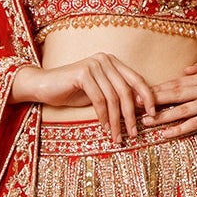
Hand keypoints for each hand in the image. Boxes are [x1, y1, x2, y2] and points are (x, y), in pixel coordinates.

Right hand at [32, 54, 158, 139]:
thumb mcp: (99, 93)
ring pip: (113, 98)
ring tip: (117, 137)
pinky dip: (103, 117)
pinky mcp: (83, 73)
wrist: (43, 86)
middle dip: (131, 115)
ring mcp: (94, 64)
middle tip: (133, 134)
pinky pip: (99, 100)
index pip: (137, 80)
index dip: (148, 98)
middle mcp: (105, 60)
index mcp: (113, 62)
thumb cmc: (71, 91)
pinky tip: (104, 128)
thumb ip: (117, 95)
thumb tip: (140, 107)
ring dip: (116, 121)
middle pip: (126, 91)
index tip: (153, 115)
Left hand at [142, 63, 196, 141]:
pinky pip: (193, 124)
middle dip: (153, 100)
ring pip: (182, 110)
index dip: (156, 89)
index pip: (176, 83)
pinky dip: (178, 129)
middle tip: (134, 105)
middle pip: (176, 94)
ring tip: (146, 121)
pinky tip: (164, 133)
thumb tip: (184, 70)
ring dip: (162, 116)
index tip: (138, 94)